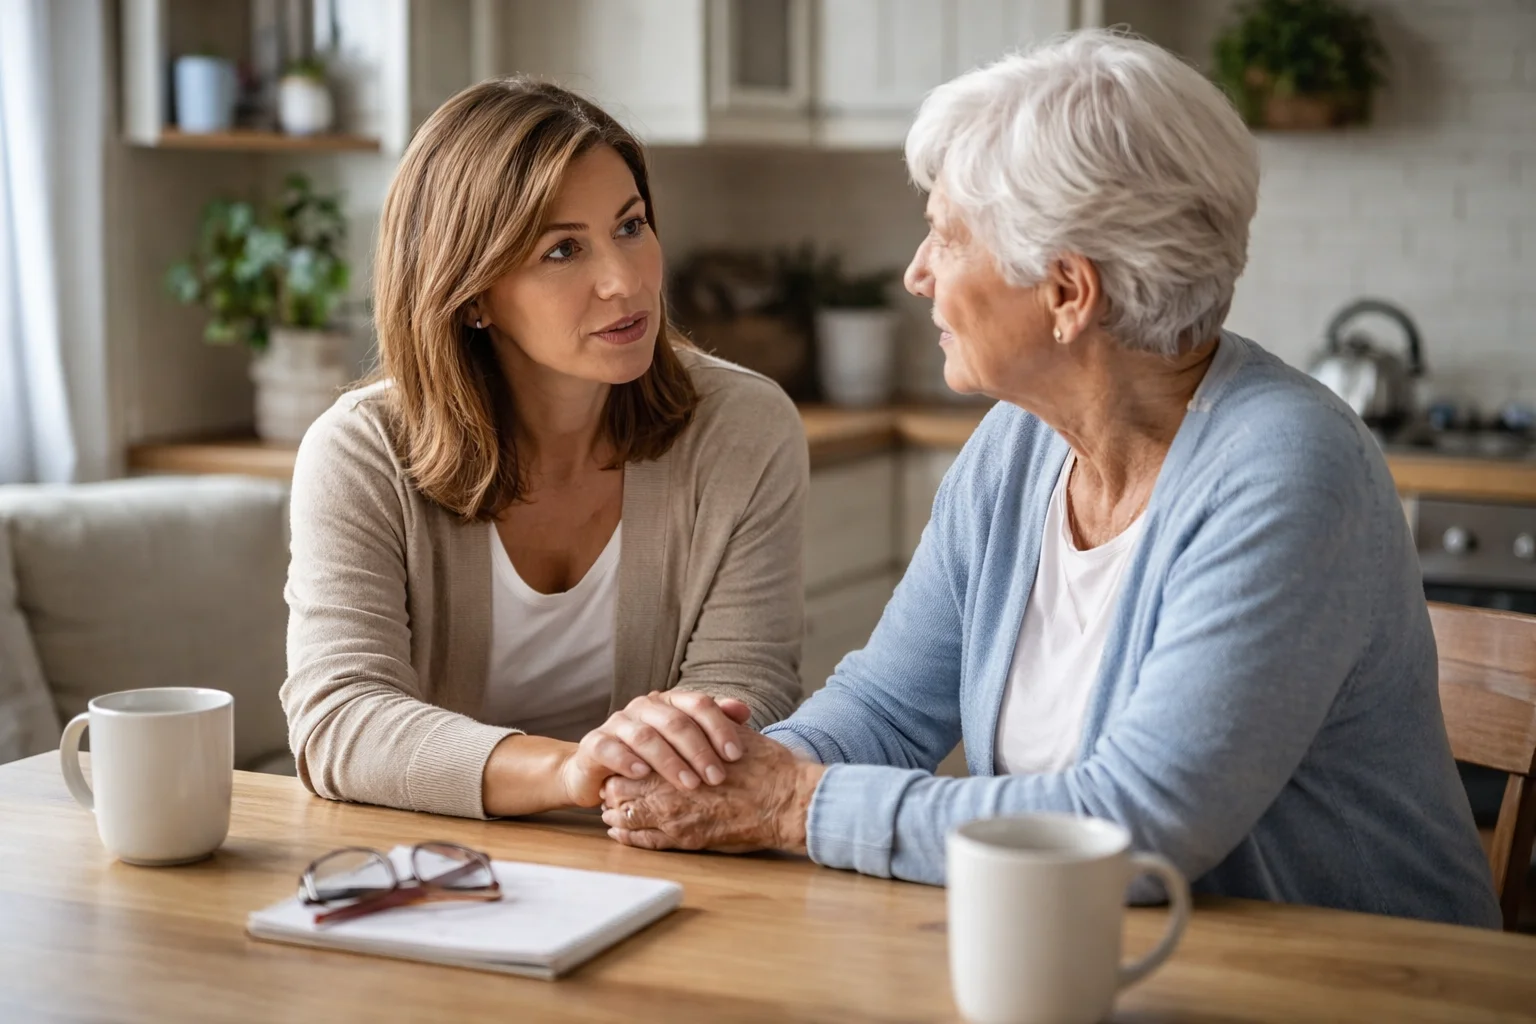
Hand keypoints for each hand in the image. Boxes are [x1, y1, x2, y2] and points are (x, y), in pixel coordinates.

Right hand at [563, 691, 751, 807]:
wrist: (600, 772)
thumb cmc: (653, 760)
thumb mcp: (684, 744)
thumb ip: (712, 726)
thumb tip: (743, 711)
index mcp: (668, 702)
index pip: (699, 704)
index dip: (720, 727)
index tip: (736, 755)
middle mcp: (643, 708)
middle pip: (675, 721)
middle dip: (699, 751)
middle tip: (717, 777)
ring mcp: (617, 724)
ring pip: (645, 736)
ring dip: (670, 761)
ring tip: (689, 784)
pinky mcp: (594, 743)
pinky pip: (610, 749)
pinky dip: (627, 761)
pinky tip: (642, 775)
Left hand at [600, 730, 824, 853]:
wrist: (786, 801)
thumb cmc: (764, 766)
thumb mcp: (731, 731)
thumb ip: (705, 723)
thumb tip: (689, 713)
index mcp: (677, 760)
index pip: (631, 762)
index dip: (624, 764)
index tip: (624, 764)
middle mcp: (669, 791)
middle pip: (621, 791)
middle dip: (616, 789)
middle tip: (612, 788)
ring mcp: (676, 819)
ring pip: (628, 819)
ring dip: (618, 815)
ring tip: (613, 812)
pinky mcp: (687, 841)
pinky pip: (645, 842)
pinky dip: (629, 837)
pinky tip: (621, 834)